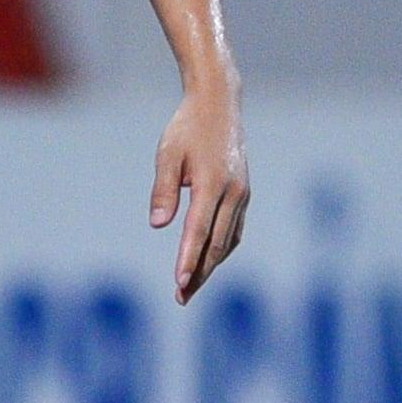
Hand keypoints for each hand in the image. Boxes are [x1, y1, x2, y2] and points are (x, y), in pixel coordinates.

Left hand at [151, 83, 249, 303]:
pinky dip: (221, 249)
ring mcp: (242, 194)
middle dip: (199, 272)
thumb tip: (158, 225)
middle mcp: (233, 193)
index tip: (179, 282)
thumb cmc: (187, 128)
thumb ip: (163, 189)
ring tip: (190, 287)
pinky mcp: (244, 194)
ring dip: (210, 266)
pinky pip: (234, 230)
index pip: (198, 230)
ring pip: (228, 241)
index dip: (189, 258)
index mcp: (212, 183)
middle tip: (181, 297)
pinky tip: (207, 261)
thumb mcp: (168, 154)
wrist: (219, 105)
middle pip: (216, 244)